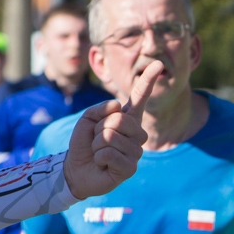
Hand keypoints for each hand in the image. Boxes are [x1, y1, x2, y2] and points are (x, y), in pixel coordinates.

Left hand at [62, 61, 161, 199]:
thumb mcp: (87, 120)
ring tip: (98, 153)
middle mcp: (136, 134)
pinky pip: (110, 154)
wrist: (75, 169)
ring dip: (97, 145)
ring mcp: (135, 152)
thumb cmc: (84, 143)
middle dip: (99, 129)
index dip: (148, 81)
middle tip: (96, 140)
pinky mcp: (130, 168)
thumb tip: (117, 106)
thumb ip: (100, 109)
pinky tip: (102, 163)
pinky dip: (99, 157)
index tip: (158, 64)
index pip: (140, 98)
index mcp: (127, 118)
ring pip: (111, 138)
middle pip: (119, 120)